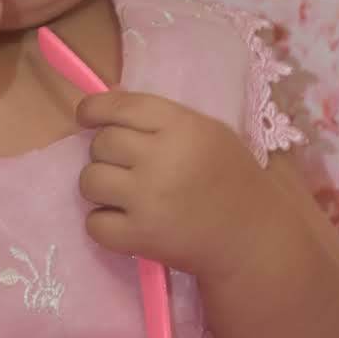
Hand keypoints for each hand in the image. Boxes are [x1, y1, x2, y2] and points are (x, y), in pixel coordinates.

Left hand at [76, 89, 271, 281]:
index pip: (120, 107)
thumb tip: (108, 100)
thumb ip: (160, 116)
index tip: (86, 116)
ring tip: (122, 194)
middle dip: (106, 153)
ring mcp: (148, 199)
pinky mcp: (141, 238)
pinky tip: (124, 222)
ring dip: (100, 187)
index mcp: (181, 126)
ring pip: (89, 180)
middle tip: (126, 166)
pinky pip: (94, 224)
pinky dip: (102, 224)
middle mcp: (161, 158)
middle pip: (101, 144)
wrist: (253, 237)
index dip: (94, 108)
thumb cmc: (231, 178)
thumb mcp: (207, 131)